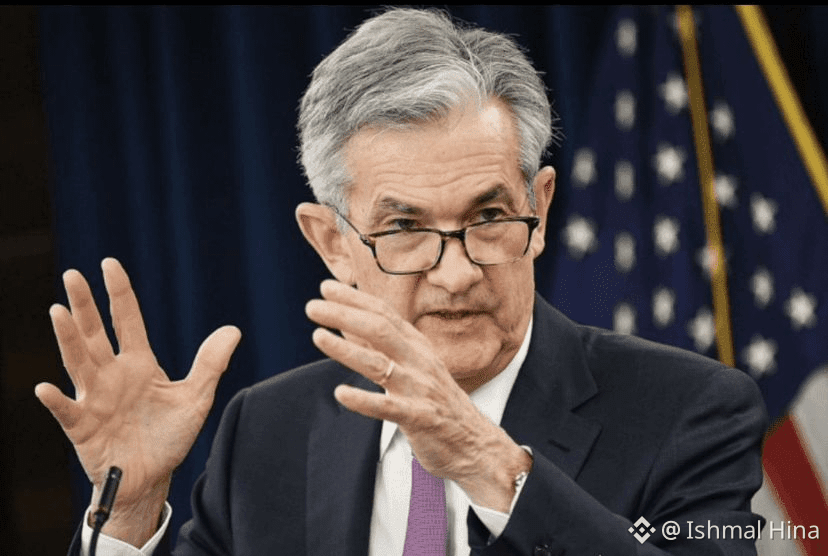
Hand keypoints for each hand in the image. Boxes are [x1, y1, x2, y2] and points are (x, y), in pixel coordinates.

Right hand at [35, 258, 240, 544]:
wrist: (152, 477)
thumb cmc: (168, 436)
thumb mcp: (196, 398)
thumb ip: (211, 364)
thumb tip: (233, 329)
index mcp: (139, 365)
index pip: (127, 320)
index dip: (119, 293)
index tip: (109, 264)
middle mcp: (113, 376)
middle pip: (95, 333)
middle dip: (85, 305)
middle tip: (73, 275)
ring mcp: (95, 399)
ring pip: (79, 363)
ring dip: (68, 339)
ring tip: (59, 312)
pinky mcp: (84, 428)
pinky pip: (67, 411)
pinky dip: (57, 400)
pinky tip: (46, 387)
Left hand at [305, 280, 530, 511]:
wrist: (475, 443)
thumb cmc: (439, 402)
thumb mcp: (419, 366)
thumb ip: (393, 346)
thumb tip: (358, 324)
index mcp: (418, 346)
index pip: (385, 314)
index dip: (356, 299)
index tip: (327, 287)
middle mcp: (420, 362)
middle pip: (380, 330)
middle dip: (345, 315)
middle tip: (312, 306)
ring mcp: (420, 389)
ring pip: (380, 364)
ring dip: (346, 350)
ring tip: (318, 336)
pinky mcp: (420, 418)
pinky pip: (389, 407)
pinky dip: (364, 400)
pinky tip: (340, 393)